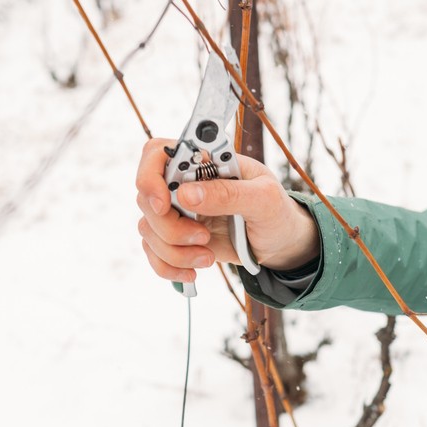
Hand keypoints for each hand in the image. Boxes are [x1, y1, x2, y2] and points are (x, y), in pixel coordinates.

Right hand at [134, 137, 318, 284]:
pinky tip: (192, 273)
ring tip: (208, 256)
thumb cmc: (276, 212)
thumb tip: (186, 193)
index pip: (157, 154)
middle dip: (170, 227)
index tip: (164, 205)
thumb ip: (228, 194)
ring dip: (174, 251)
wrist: (280, 243)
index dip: (150, 177)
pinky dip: (168, 267)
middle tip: (204, 238)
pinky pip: (153, 253)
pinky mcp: (176, 238)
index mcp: (203, 161)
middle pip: (146, 198)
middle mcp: (183, 183)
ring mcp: (177, 211)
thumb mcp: (263, 199)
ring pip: (148, 229)